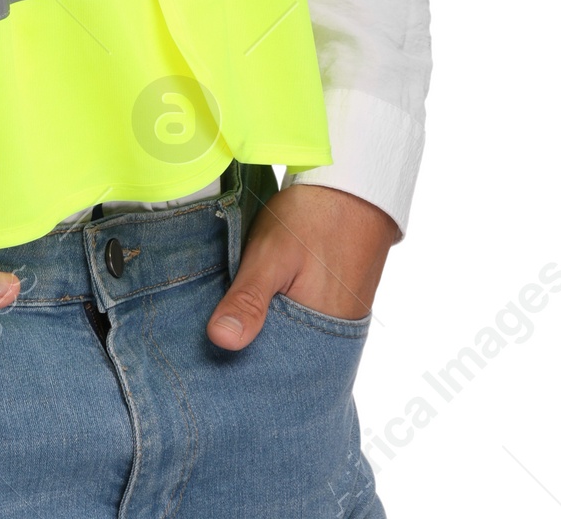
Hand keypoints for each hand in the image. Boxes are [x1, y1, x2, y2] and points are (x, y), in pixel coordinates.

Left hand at [206, 182, 397, 350]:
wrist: (353, 187)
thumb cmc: (313, 219)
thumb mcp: (271, 255)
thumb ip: (248, 299)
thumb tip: (220, 341)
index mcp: (320, 338)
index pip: (275, 372)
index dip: (241, 368)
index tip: (207, 362)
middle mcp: (335, 339)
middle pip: (284, 359)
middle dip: (252, 352)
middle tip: (210, 343)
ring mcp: (339, 322)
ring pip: (293, 340)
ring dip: (267, 332)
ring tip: (232, 322)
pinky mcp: (339, 304)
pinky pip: (305, 323)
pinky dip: (283, 317)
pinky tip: (262, 305)